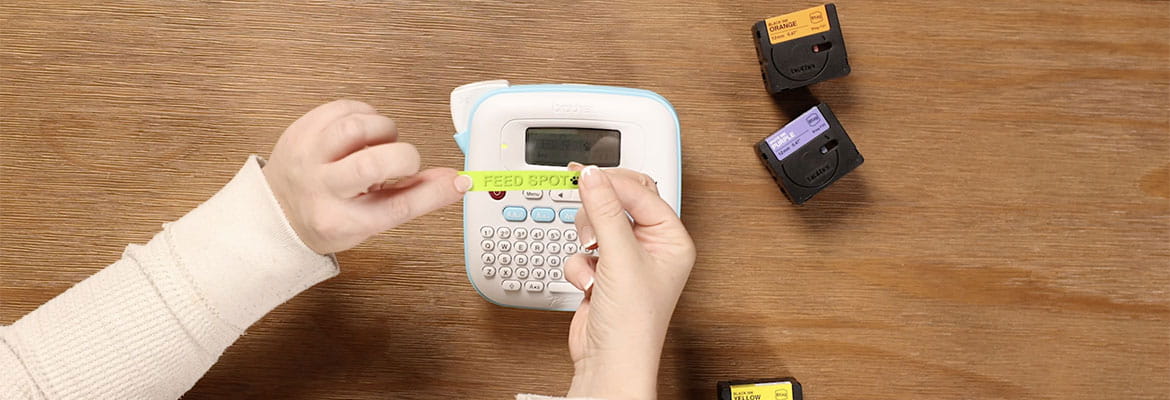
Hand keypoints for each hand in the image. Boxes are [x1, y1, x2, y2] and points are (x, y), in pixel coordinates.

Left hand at [262, 100, 472, 253]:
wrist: (277, 211)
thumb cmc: (329, 218)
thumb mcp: (372, 220)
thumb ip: (414, 198)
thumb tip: (455, 182)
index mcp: (340, 221)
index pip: (395, 207)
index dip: (433, 192)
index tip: (459, 180)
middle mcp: (320, 189)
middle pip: (373, 164)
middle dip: (404, 156)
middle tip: (402, 162)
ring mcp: (307, 157)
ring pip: (354, 127)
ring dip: (382, 130)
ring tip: (380, 143)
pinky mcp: (301, 130)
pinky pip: (341, 108)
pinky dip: (364, 114)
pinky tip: (363, 131)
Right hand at [563, 164, 695, 399]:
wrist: (609, 363)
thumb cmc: (633, 323)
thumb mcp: (620, 256)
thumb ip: (604, 210)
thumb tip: (592, 176)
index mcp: (671, 239)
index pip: (641, 193)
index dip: (613, 181)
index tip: (585, 175)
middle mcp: (652, 247)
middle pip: (618, 203)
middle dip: (597, 212)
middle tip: (584, 210)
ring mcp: (626, 261)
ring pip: (596, 225)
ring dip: (587, 240)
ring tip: (592, 255)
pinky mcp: (602, 274)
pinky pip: (583, 251)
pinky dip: (579, 265)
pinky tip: (588, 283)